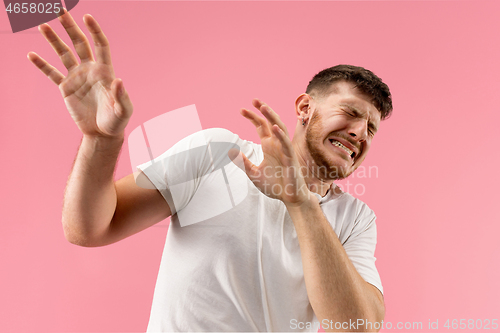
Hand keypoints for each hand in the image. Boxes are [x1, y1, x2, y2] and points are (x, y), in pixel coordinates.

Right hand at [27, 9, 132, 137]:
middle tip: (59, 11)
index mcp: (105, 71)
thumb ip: (121, 96)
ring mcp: (77, 77)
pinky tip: (32, 54)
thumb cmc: (116, 121)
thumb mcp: (123, 110)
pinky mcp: (66, 88)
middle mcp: (90, 70)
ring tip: (43, 25)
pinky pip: (52, 73)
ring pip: (63, 54)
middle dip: (70, 27)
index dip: (94, 30)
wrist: (102, 132)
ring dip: (53, 40)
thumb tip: (118, 80)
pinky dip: (42, 65)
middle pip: (79, 43)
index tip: (87, 16)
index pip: (100, 45)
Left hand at [234, 99, 310, 205]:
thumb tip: (232, 152)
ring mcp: (284, 150)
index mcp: (269, 146)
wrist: (289, 197)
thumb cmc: (275, 185)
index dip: (252, 117)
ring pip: (280, 128)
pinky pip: (286, 144)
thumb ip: (244, 163)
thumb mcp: (254, 174)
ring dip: (272, 117)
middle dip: (263, 110)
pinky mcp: (290, 158)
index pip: (261, 126)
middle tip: (253, 100)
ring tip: (264, 107)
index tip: (241, 110)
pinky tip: (274, 128)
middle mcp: (277, 144)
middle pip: (270, 122)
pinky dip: (281, 135)